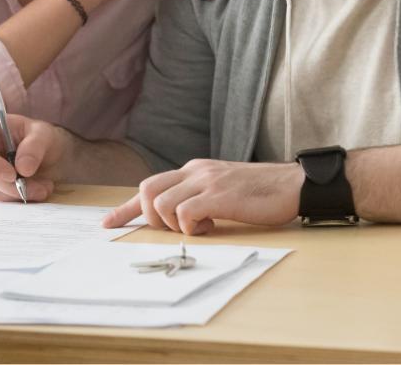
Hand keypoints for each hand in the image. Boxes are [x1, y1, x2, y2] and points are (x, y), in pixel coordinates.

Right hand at [0, 112, 67, 201]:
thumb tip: (23, 169)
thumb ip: (34, 148)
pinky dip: (15, 198)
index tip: (13, 175)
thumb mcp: (44, 135)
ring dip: (17, 194)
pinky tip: (33, 191)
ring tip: (42, 188)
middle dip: (13, 185)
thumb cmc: (39, 137)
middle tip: (41, 188)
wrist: (43, 152)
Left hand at [102, 159, 302, 234]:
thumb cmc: (260, 193)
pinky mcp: (220, 196)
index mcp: (192, 170)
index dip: (125, 208)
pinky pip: (186, 213)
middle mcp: (194, 171)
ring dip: (173, 224)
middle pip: (146, 190)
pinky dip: (190, 227)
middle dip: (150, 217)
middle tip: (175, 229)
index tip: (107, 223)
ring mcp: (206, 182)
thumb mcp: (221, 190)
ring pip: (161, 203)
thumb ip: (198, 197)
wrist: (293, 184)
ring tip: (200, 227)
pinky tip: (210, 227)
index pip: (149, 185)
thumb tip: (178, 218)